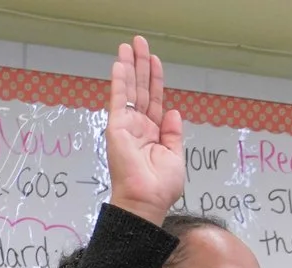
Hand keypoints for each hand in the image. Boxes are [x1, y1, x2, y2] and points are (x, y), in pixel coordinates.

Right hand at [105, 36, 184, 222]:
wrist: (146, 201)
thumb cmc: (160, 186)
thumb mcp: (174, 156)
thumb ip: (173, 133)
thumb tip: (172, 111)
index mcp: (153, 133)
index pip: (153, 100)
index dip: (155, 79)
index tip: (155, 59)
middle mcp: (139, 126)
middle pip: (140, 89)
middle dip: (141, 64)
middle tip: (140, 41)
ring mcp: (126, 125)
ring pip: (129, 90)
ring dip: (129, 66)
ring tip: (129, 45)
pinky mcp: (116, 127)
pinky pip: (119, 100)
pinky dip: (119, 81)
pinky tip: (120, 63)